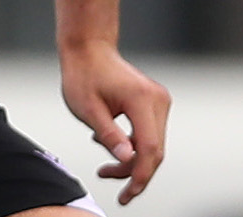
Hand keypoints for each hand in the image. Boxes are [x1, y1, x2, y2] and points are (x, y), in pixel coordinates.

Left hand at [59, 43, 169, 204]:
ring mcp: (158, 100)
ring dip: (131, 160)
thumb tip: (127, 160)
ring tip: (104, 166)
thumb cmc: (84, 74)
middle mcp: (157, 99)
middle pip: (154, 150)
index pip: (149, 147)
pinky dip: (132, 147)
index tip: (127, 194)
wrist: (89, 48)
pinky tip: (110, 144)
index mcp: (141, 99)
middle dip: (134, 172)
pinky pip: (149, 134)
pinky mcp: (154, 102)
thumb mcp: (88, 109)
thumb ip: (109, 136)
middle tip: (109, 181)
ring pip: (152, 145)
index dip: (140, 175)